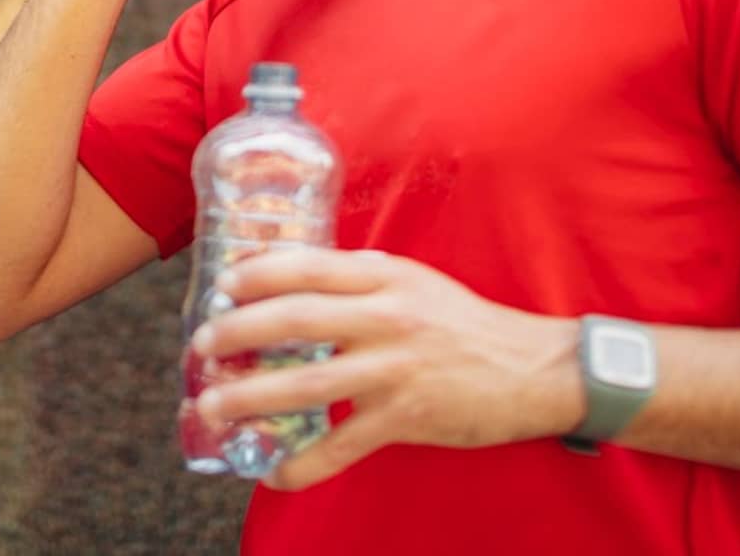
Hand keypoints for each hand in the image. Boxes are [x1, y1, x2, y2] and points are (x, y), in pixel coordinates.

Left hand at [189, 249, 583, 490]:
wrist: (536, 370)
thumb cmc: (468, 325)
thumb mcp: (418, 283)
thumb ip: (365, 280)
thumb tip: (303, 276)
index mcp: (386, 278)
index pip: (309, 267)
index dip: (258, 276)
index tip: (223, 287)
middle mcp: (387, 317)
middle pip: (296, 320)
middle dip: (238, 332)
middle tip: (202, 346)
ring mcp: (396, 369)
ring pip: (308, 384)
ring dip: (252, 397)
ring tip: (212, 408)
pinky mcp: (407, 417)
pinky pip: (343, 445)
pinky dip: (303, 463)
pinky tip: (273, 472)